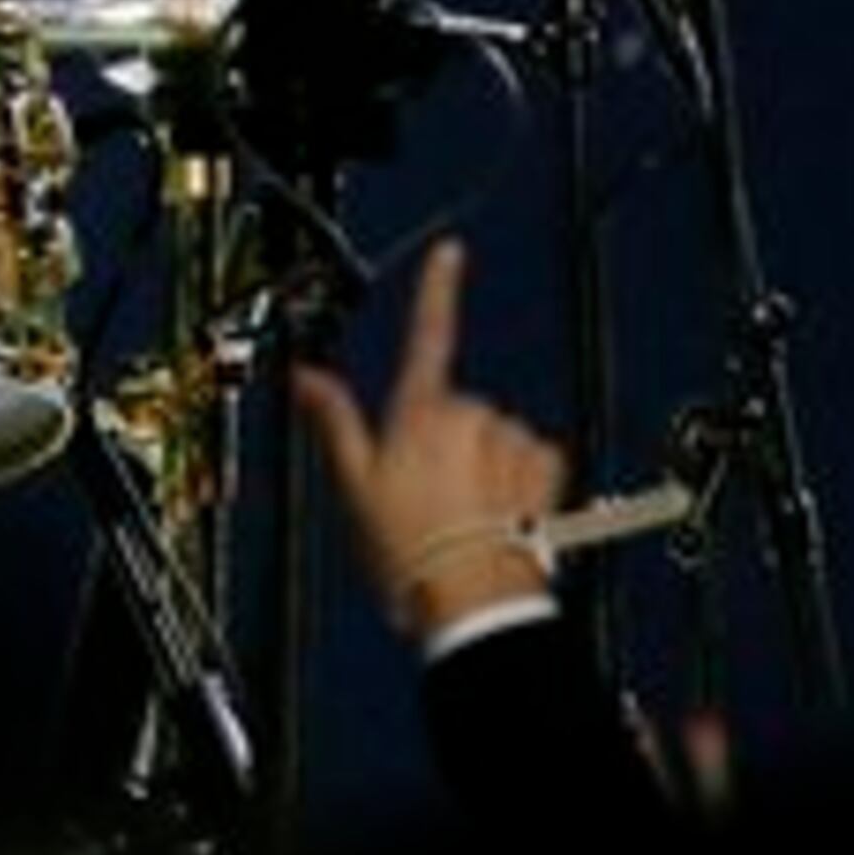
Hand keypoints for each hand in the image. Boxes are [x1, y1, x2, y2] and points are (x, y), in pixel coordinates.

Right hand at [291, 238, 571, 640]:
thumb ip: (335, 421)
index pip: (428, 336)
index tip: (450, 254)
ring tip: (463, 508)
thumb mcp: (353, 484)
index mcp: (420, 413)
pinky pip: (533, 454)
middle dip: (445, 434)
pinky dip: (520, 474)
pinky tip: (500, 505)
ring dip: (483, 459)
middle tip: (424, 487)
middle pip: (457, 404)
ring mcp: (511, 442)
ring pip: (496, 432)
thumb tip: (307, 379)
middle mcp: (472, 418)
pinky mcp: (545, 468)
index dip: (438, 290)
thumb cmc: (409, 549)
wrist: (472, 600)